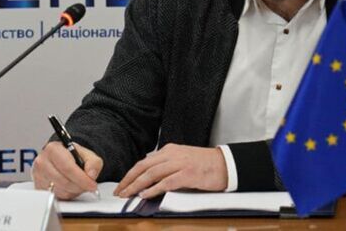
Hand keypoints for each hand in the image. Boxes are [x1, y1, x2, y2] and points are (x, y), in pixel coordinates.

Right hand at [31, 141, 102, 199]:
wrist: (63, 157)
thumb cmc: (73, 156)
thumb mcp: (88, 155)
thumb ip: (93, 163)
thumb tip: (91, 174)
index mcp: (53, 149)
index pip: (68, 168)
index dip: (82, 179)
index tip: (92, 185)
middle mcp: (42, 162)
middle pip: (63, 181)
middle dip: (79, 186)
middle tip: (88, 185)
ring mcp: (38, 176)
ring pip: (59, 191)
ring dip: (73, 191)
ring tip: (78, 184)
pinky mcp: (38, 187)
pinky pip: (55, 196)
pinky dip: (66, 195)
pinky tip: (70, 187)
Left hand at [113, 143, 227, 198]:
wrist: (226, 164)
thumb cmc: (205, 164)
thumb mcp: (182, 159)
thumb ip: (166, 164)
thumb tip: (148, 174)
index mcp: (170, 150)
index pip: (144, 162)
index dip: (130, 174)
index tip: (122, 185)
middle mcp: (173, 154)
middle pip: (144, 167)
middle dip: (129, 180)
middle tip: (119, 191)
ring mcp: (180, 163)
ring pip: (152, 174)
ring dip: (137, 185)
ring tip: (128, 195)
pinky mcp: (188, 174)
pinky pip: (167, 182)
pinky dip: (154, 189)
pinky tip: (145, 195)